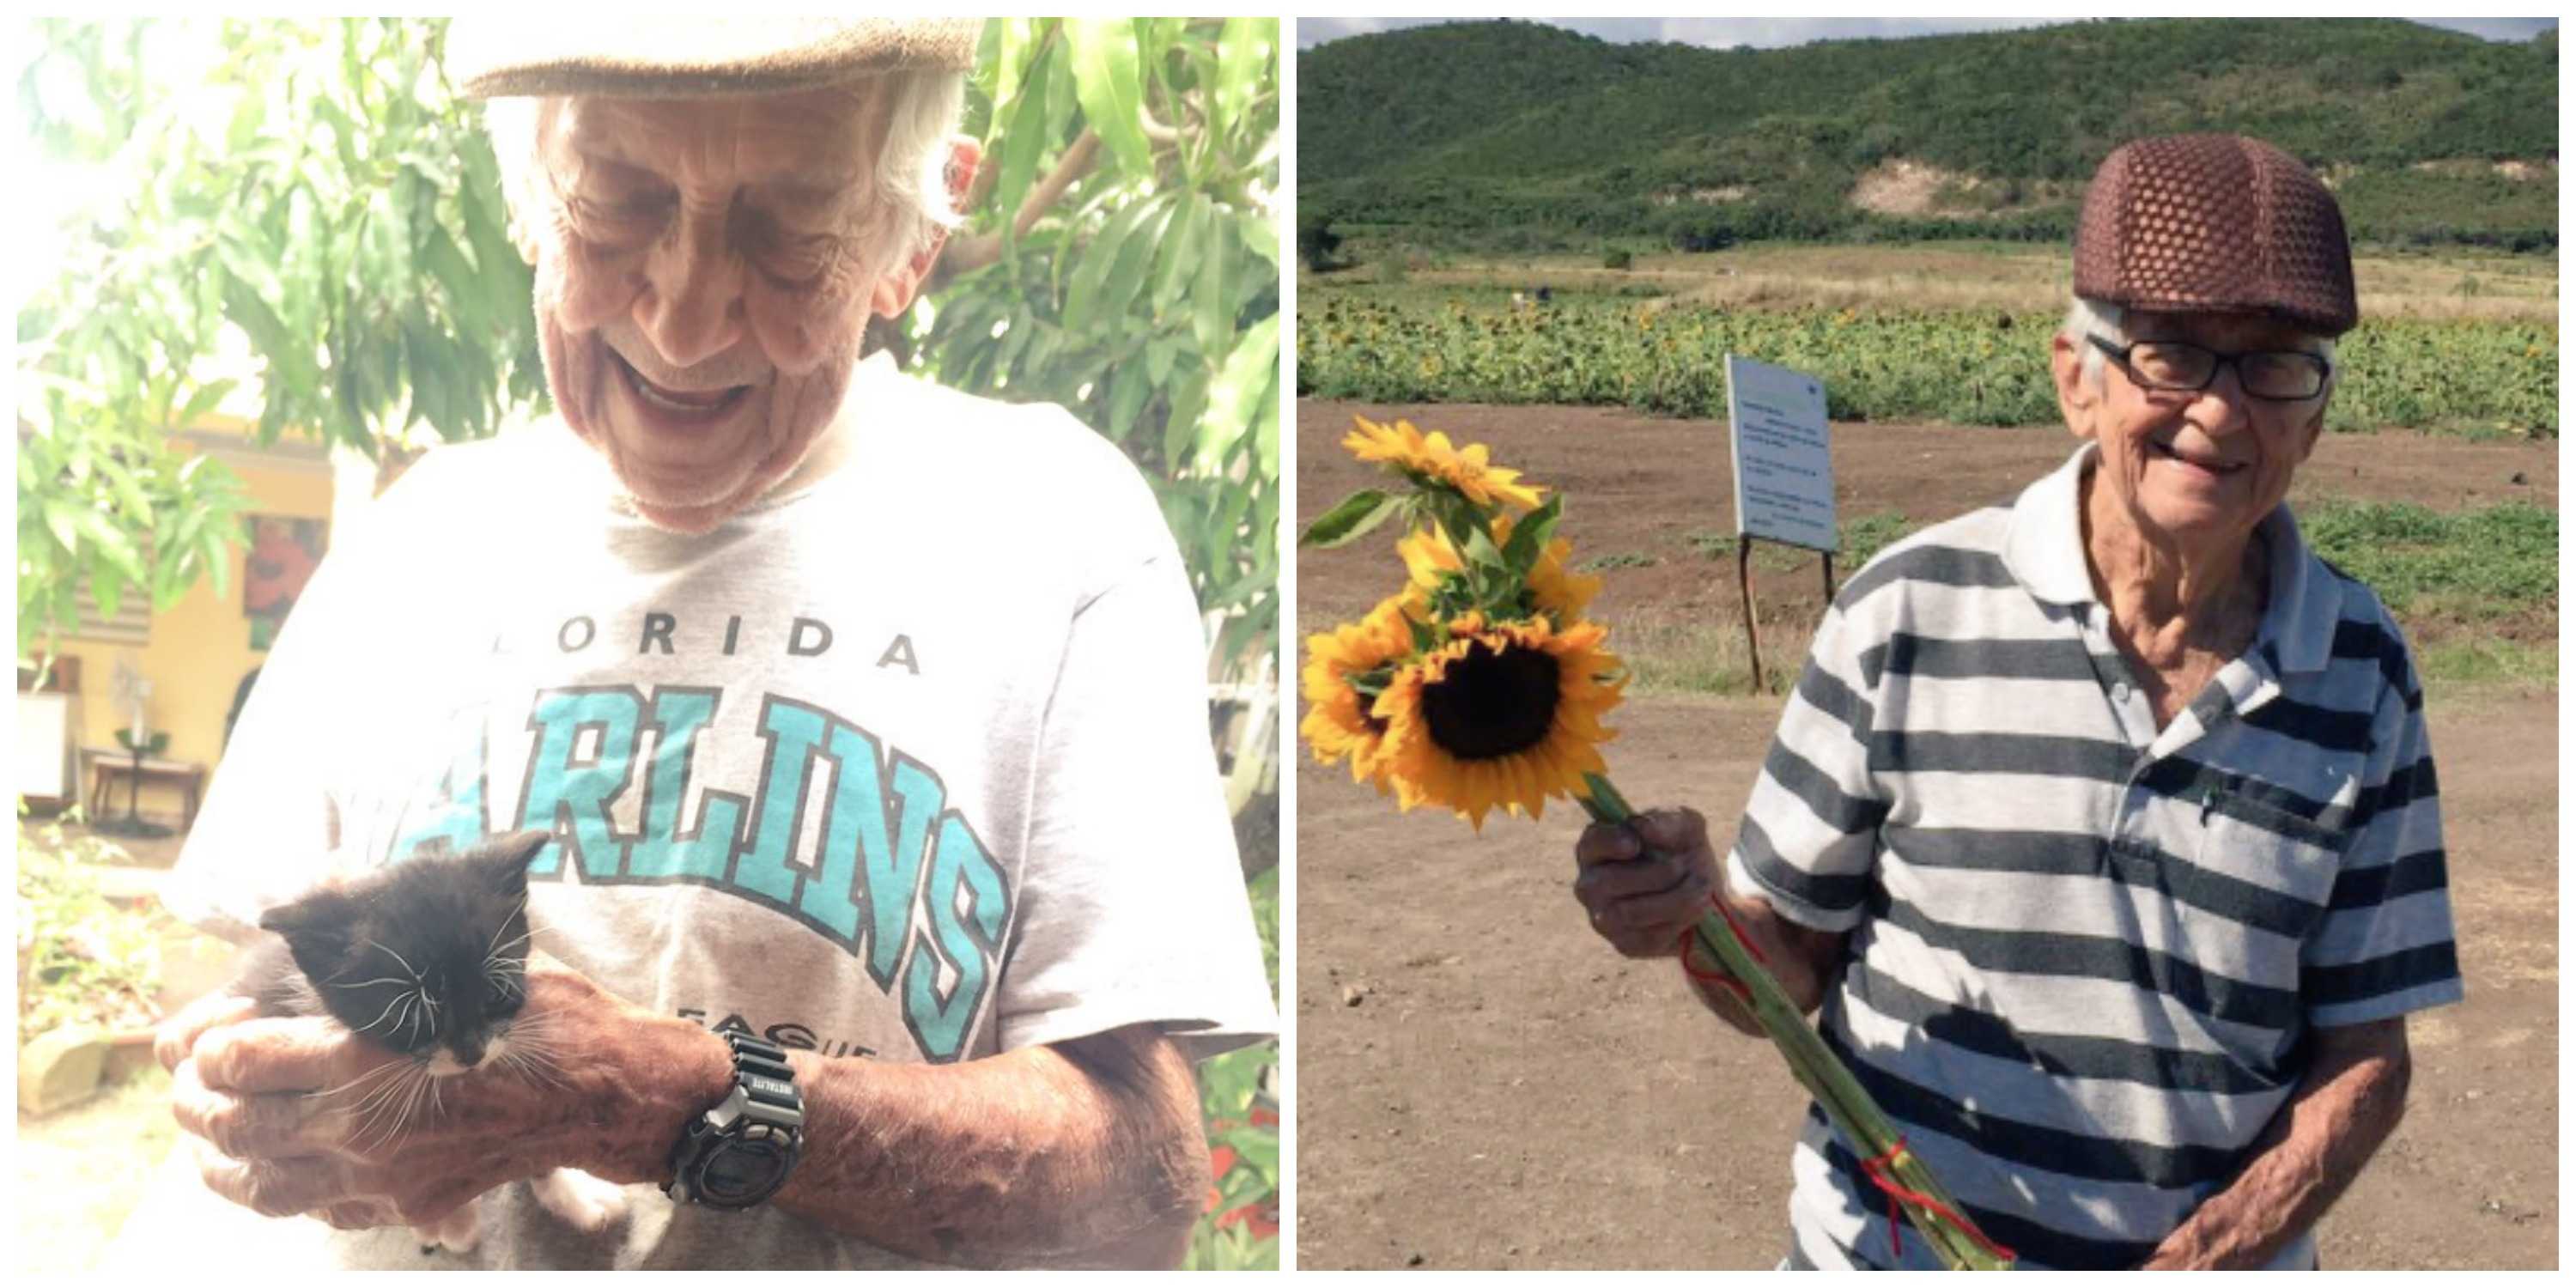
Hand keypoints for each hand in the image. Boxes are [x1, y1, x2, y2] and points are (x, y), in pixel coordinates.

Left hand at [158, 963, 652, 1229]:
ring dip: (218, 1160)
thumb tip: (328, 888)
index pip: (238, 1058)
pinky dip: (279, 1191)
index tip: (209, 1033)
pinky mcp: (404, 1204)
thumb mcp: (466, 962)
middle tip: (190, 1083)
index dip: (207, 1044)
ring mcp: (378, 1174)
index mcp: (364, 1054)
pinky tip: (273, 1172)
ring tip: (204, 1141)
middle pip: (234, 1123)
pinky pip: (316, 1209)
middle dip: (195, 1101)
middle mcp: (357, 1123)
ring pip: (261, 1182)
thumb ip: (394, 944)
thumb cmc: (544, 1016)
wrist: (604, 1091)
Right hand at [1572, 806, 1719, 958]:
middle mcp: (1590, 886)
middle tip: (1685, 866)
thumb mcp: (1685, 827)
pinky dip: (1679, 922)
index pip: (1590, 844)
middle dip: (1656, 873)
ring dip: (1675, 899)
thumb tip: (1641, 826)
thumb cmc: (1684, 851)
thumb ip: (1666, 820)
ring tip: (1701, 887)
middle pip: (1608, 882)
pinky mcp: (1625, 945)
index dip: (1609, 843)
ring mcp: (1603, 919)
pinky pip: (1648, 937)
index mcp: (1596, 849)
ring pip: (1630, 913)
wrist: (1706, 892)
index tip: (1636, 843)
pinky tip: (1695, 909)